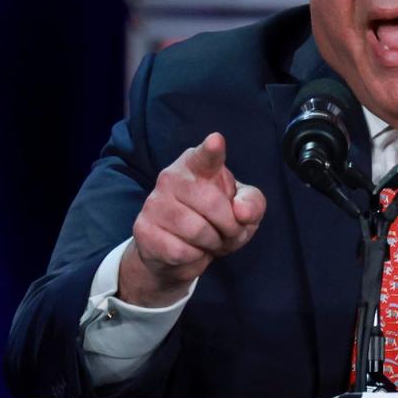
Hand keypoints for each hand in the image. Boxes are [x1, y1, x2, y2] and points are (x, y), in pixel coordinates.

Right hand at [118, 132, 265, 306]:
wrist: (178, 252)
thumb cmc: (215, 220)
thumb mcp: (243, 209)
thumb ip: (253, 203)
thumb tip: (242, 211)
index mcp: (197, 164)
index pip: (205, 156)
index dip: (212, 150)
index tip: (216, 141)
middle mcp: (171, 177)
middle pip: (213, 204)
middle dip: (230, 226)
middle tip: (228, 232)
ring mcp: (154, 203)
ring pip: (198, 231)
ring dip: (213, 243)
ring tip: (209, 240)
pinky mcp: (144, 230)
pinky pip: (182, 251)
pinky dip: (194, 257)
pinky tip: (189, 250)